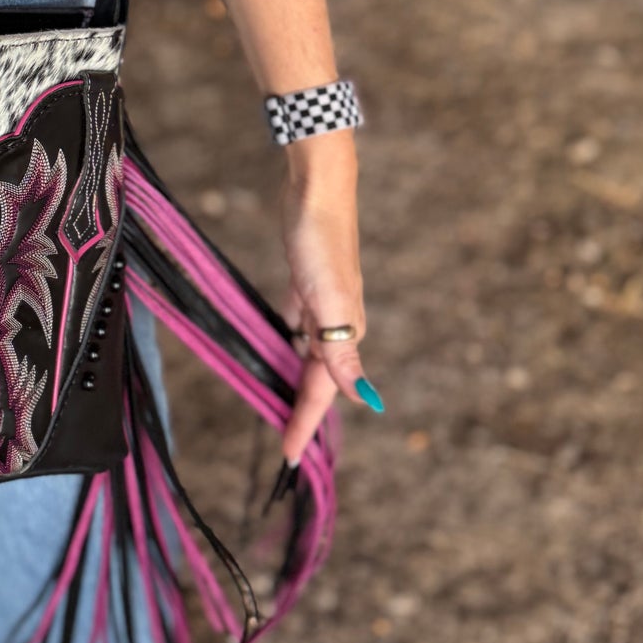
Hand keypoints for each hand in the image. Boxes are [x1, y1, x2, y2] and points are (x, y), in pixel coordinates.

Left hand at [277, 131, 378, 462]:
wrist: (316, 186)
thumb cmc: (321, 239)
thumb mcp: (329, 298)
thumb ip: (341, 348)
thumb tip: (361, 397)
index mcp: (344, 329)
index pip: (322, 391)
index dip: (305, 424)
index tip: (288, 457)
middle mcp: (337, 320)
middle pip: (317, 378)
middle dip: (305, 412)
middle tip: (287, 444)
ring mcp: (323, 300)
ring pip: (310, 353)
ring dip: (300, 381)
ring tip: (286, 405)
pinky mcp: (307, 280)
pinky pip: (300, 321)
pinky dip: (292, 339)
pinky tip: (282, 340)